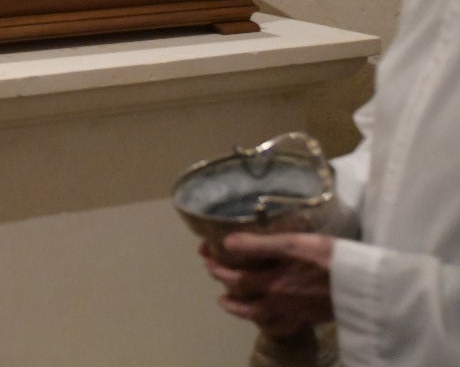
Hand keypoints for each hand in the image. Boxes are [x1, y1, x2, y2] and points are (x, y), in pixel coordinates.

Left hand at [202, 232, 335, 336]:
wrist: (365, 285)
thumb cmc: (329, 258)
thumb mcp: (292, 243)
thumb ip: (259, 245)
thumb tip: (227, 243)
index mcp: (273, 283)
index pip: (234, 279)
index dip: (215, 267)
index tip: (205, 255)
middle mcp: (280, 302)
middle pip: (243, 301)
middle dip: (224, 286)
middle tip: (214, 273)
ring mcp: (295, 313)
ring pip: (260, 318)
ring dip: (240, 310)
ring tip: (228, 302)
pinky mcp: (310, 318)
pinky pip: (283, 327)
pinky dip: (269, 324)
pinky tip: (265, 319)